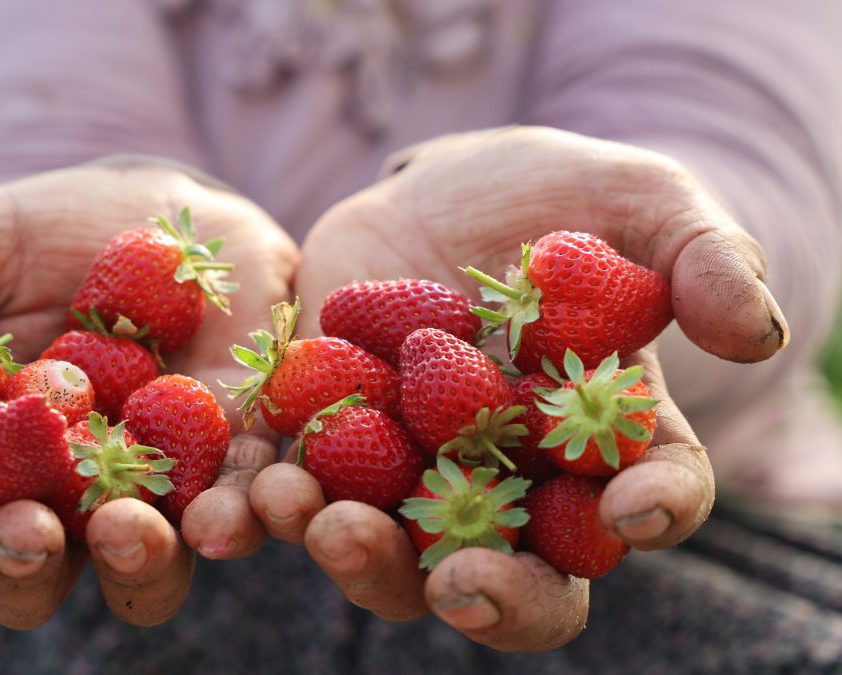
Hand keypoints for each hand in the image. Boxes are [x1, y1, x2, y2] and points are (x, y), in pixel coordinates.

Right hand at [0, 161, 298, 628]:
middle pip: (32, 563)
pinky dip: (236, 516)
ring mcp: (154, 488)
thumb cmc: (52, 232)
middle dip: (19, 562)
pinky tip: (229, 508)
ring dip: (132, 561)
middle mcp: (64, 492)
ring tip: (127, 530)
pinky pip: (239, 508)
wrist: (170, 212)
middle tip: (24, 533)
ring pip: (139, 562)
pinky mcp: (236, 463)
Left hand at [250, 126, 785, 650]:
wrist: (440, 192)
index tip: (637, 509)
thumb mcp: (642, 202)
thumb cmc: (558, 201)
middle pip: (516, 575)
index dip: (652, 513)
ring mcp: (415, 475)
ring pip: (397, 554)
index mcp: (604, 446)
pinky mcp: (329, 445)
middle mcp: (513, 485)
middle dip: (491, 590)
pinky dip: (275, 504)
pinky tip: (256, 493)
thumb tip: (754, 328)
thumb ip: (702, 255)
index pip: (648, 502)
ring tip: (326, 522)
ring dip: (361, 556)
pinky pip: (302, 493)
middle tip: (459, 578)